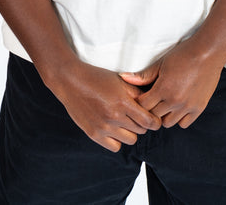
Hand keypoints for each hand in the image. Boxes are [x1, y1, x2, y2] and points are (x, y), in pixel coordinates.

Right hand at [46, 59, 161, 151]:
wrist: (71, 81)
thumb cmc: (96, 77)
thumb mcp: (120, 80)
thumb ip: (137, 92)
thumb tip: (151, 102)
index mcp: (123, 102)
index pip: (149, 121)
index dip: (154, 121)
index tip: (154, 119)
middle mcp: (114, 117)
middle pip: (141, 130)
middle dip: (142, 124)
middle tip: (137, 116)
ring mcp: (103, 127)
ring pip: (130, 140)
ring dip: (130, 132)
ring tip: (124, 121)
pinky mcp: (93, 134)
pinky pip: (115, 147)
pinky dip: (117, 140)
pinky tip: (114, 129)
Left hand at [119, 39, 223, 128]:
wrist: (208, 52)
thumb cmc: (183, 54)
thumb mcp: (161, 63)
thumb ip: (144, 75)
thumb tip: (123, 77)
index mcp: (163, 88)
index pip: (144, 106)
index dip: (140, 102)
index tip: (141, 96)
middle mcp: (175, 101)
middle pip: (154, 116)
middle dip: (150, 110)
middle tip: (152, 101)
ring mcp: (188, 106)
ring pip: (168, 123)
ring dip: (164, 115)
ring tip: (164, 104)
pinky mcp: (198, 108)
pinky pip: (184, 123)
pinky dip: (179, 118)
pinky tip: (177, 107)